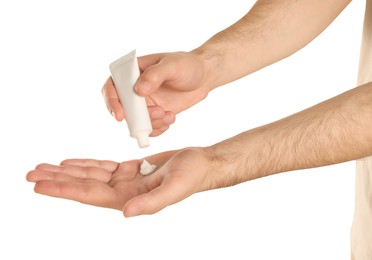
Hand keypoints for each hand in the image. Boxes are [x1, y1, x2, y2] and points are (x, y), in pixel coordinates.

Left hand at [26, 148, 212, 216]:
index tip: (39, 185)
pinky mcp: (130, 169)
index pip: (88, 195)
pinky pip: (102, 167)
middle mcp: (122, 192)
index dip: (63, 189)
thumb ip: (150, 203)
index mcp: (129, 199)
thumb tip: (126, 213)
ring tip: (44, 167)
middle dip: (57, 179)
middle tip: (31, 173)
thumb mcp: (173, 188)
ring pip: (89, 175)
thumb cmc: (191, 176)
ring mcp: (125, 180)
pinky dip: (85, 164)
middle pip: (83, 185)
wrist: (200, 164)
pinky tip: (71, 162)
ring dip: (67, 171)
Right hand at [102, 51, 210, 135]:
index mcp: (132, 72)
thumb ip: (155, 75)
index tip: (121, 116)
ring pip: (136, 122)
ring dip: (151, 123)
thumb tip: (139, 90)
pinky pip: (149, 128)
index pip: (112, 87)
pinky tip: (171, 118)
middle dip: (136, 118)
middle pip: (123, 109)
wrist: (204, 76)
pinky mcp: (155, 114)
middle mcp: (134, 89)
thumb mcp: (172, 65)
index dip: (112, 102)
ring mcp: (145, 103)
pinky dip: (158, 129)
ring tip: (169, 114)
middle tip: (158, 113)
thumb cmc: (187, 65)